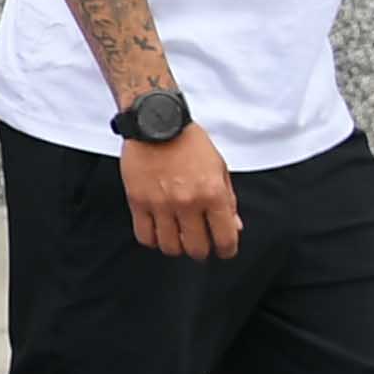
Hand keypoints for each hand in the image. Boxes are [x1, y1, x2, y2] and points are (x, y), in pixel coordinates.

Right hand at [120, 112, 240, 260]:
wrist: (156, 121)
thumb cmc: (189, 141)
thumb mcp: (218, 167)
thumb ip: (228, 200)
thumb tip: (234, 226)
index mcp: (212, 193)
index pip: (224, 239)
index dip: (226, 250)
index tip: (224, 249)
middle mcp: (187, 202)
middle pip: (196, 249)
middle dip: (201, 251)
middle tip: (199, 243)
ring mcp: (161, 204)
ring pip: (169, 247)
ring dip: (176, 247)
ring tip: (177, 237)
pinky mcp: (138, 202)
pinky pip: (144, 236)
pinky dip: (153, 240)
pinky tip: (158, 231)